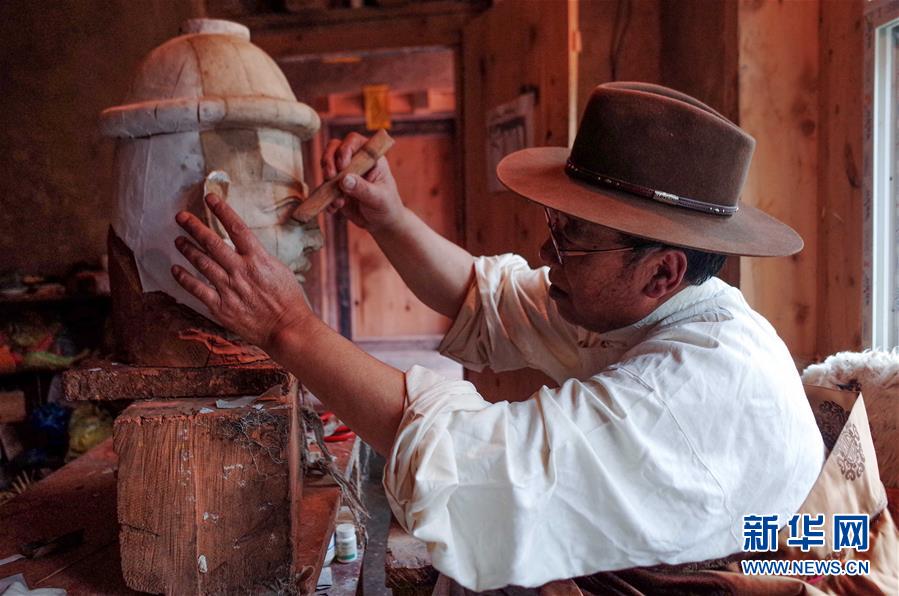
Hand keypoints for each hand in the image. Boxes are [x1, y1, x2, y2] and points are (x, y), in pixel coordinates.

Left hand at [171, 194, 312, 350]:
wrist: (287, 328)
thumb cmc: (289, 300)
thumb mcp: (279, 270)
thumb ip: (259, 258)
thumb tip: (245, 248)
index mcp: (259, 259)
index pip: (237, 227)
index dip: (222, 210)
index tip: (210, 198)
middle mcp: (241, 270)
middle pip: (213, 242)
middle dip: (194, 227)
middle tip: (181, 217)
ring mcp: (229, 288)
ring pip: (202, 263)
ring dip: (187, 249)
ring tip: (178, 240)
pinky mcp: (221, 307)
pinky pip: (197, 289)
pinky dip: (184, 278)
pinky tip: (176, 269)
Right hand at [321, 132, 404, 231]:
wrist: (382, 224)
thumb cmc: (387, 206)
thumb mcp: (379, 198)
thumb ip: (362, 188)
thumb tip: (344, 179)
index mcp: (371, 158)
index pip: (354, 141)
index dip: (345, 149)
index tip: (343, 165)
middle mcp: (356, 162)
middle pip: (334, 149)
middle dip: (328, 161)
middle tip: (329, 177)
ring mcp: (344, 174)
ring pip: (326, 167)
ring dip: (326, 182)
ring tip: (338, 200)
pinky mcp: (336, 188)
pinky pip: (324, 188)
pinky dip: (326, 198)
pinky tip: (335, 209)